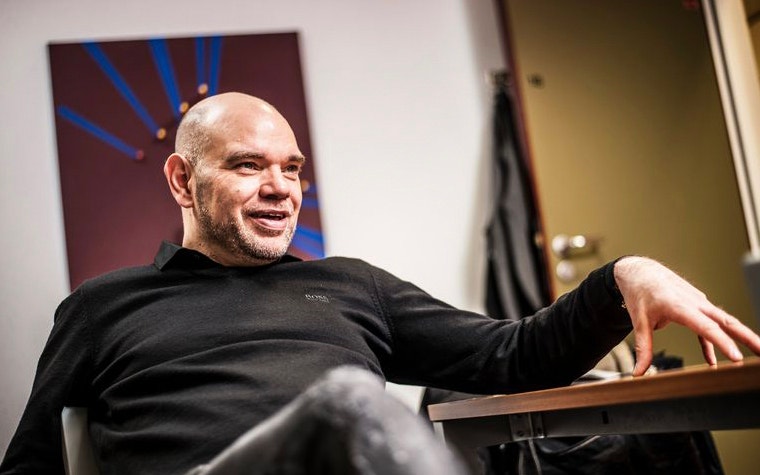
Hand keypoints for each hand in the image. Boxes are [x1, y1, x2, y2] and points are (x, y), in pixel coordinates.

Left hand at [613, 256, 759, 375]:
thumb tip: (638, 373)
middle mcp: (694, 303)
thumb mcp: (639, 321)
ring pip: (723, 321)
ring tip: (756, 353)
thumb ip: (643, 348)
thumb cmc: (639, 292)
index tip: (736, 357)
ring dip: (741, 336)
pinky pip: (709, 326)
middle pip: (726, 321)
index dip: (723, 343)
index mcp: (680, 306)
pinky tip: (712, 361)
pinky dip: (713, 341)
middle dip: (747, 337)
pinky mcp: (696, 306)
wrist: (639, 271)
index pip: (706, 327)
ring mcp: (698, 303)